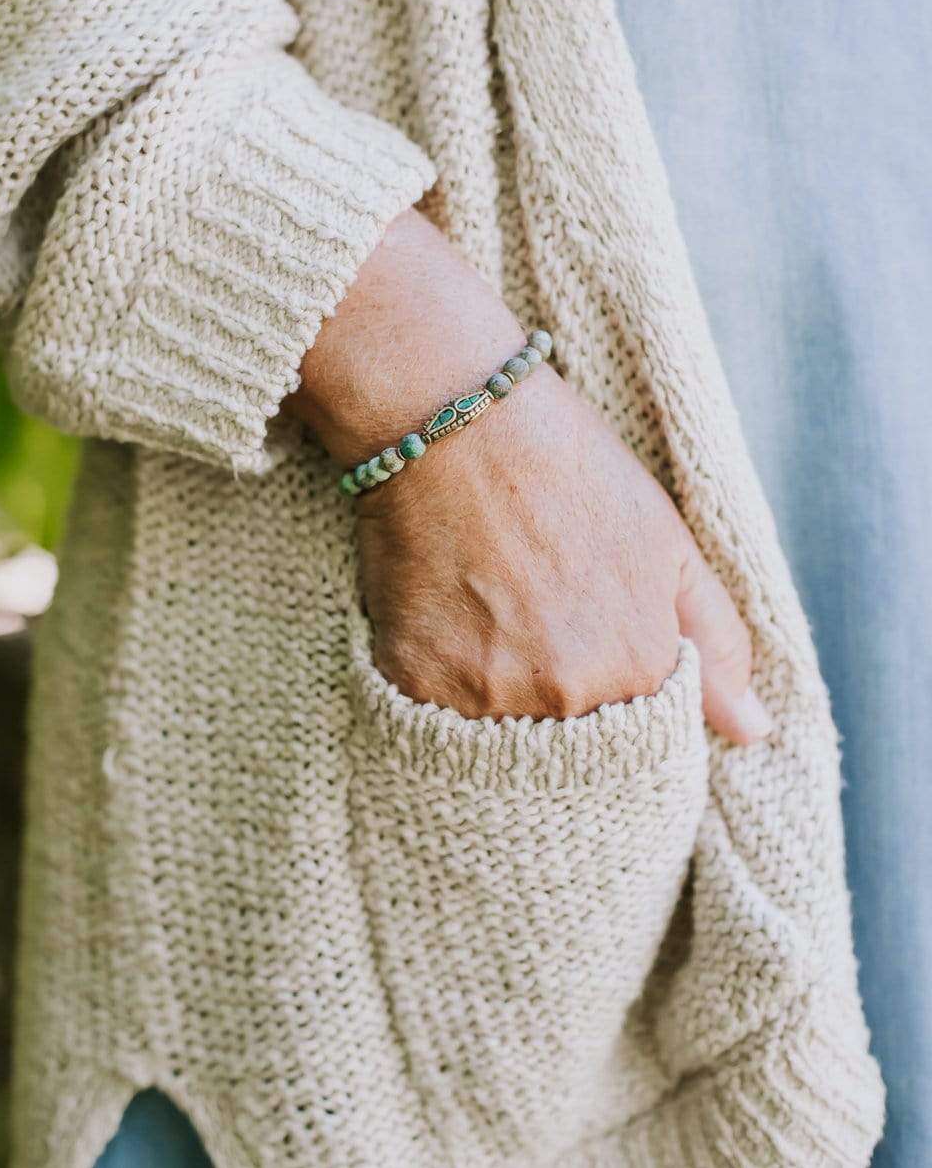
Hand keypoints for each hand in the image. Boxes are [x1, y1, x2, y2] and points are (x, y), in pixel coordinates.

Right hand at [354, 361, 768, 738]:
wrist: (458, 423)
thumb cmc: (570, 469)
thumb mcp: (668, 542)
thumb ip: (715, 642)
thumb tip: (753, 730)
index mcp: (639, 672)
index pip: (645, 744)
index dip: (625, 701)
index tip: (599, 655)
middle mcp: (567, 701)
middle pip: (573, 744)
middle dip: (564, 702)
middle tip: (538, 625)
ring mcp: (485, 698)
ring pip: (502, 737)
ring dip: (502, 697)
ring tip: (493, 616)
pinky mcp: (414, 684)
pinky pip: (434, 718)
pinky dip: (443, 681)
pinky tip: (448, 619)